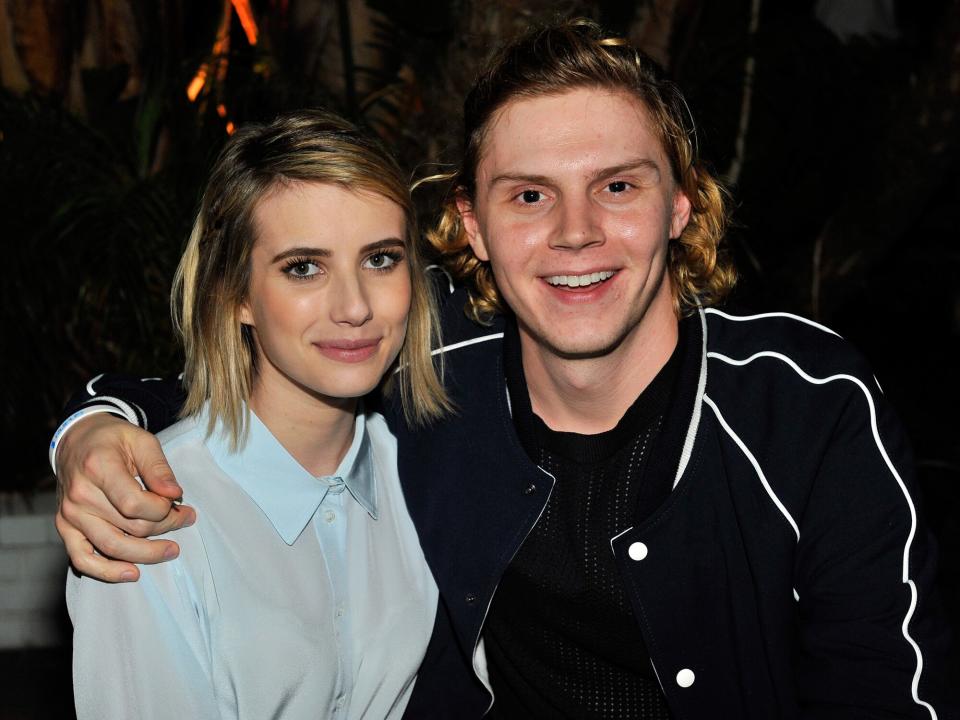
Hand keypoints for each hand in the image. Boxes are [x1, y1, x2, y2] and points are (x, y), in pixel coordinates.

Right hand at [55, 414, 196, 581]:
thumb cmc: (113, 440)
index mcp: (98, 468)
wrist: (78, 441)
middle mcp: (80, 495)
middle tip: (185, 519)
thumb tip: (175, 493)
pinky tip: (131, 573)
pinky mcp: (65, 527)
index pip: (134, 504)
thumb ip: (159, 467)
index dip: (161, 509)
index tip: (176, 501)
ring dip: (146, 553)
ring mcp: (70, 514)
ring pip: (113, 546)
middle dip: (164, 527)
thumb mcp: (142, 440)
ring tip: (170, 550)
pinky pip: (82, 558)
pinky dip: (106, 571)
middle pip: (129, 526)